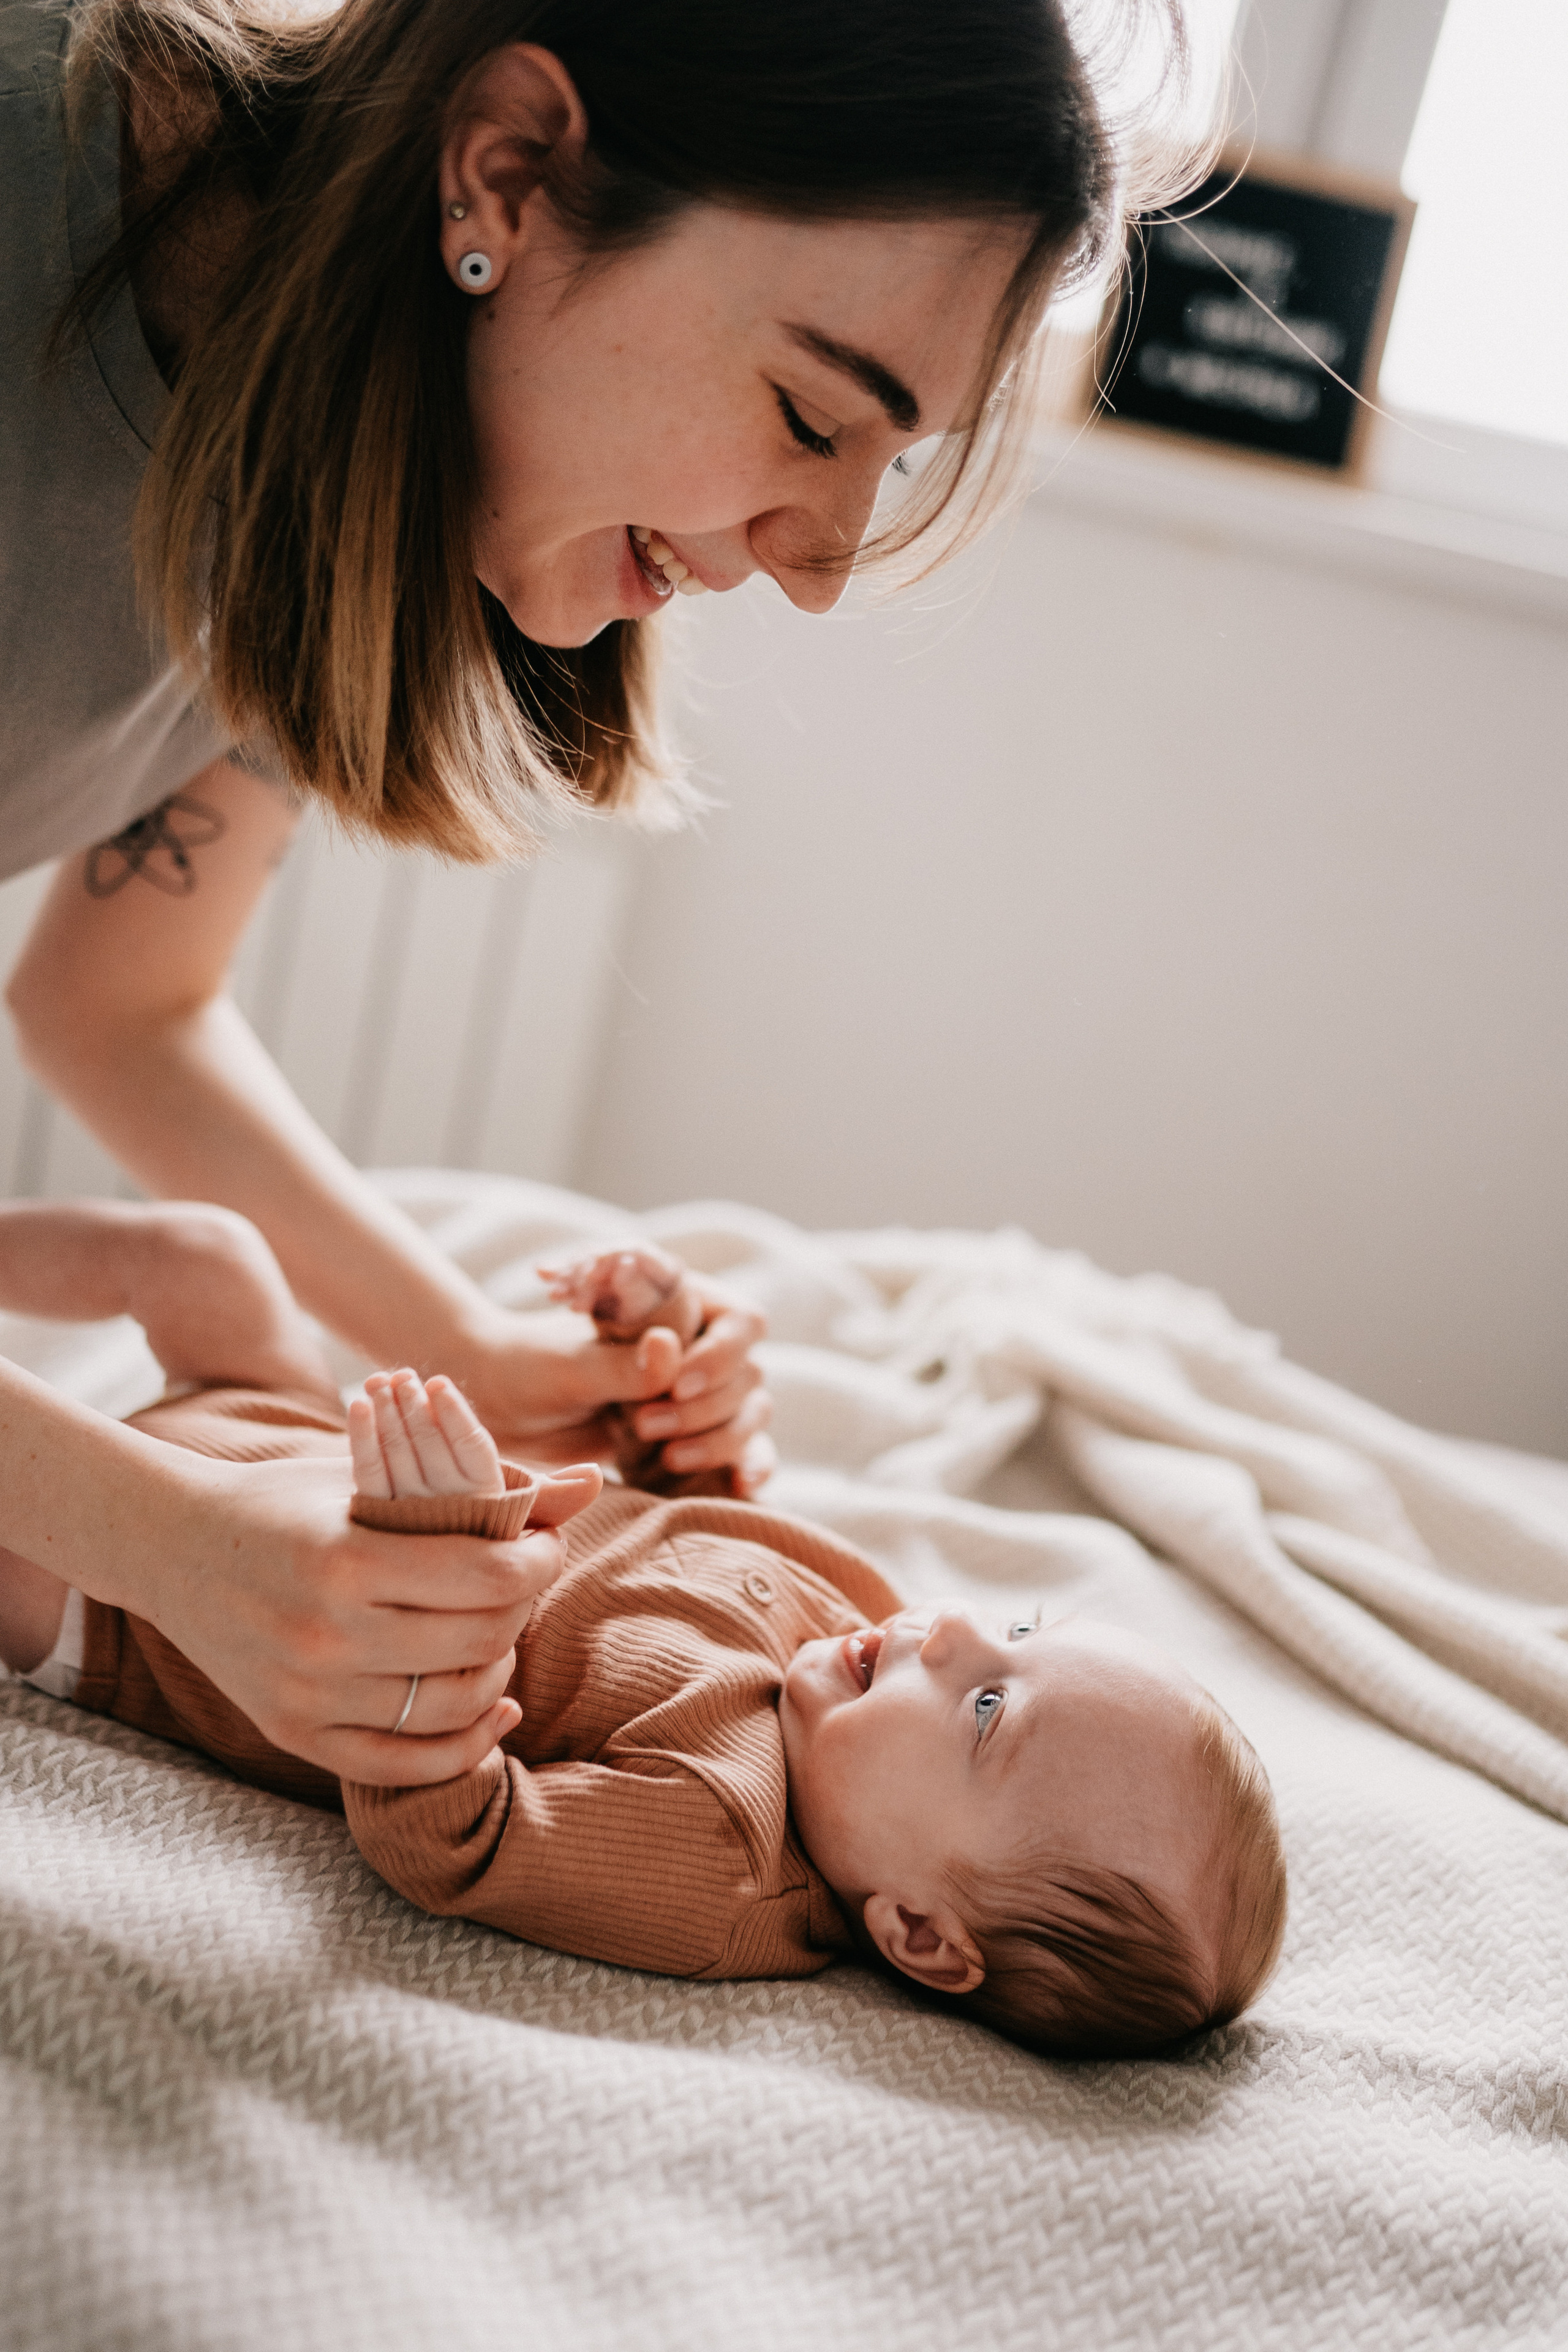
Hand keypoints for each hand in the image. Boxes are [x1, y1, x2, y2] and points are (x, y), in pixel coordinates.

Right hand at [140, 1447, 599, 1783]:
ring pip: (450, 1708)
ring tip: (501, 1639)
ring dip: (499, 1674)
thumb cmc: (284, 1496)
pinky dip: (461, 1747)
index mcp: (348, 1558)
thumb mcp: (372, 1470)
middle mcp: (326, 1633)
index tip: (545, 1546)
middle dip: (525, 1610)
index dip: (540, 1560)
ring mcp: (307, 1691)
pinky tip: (491, 1711)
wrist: (169, 1542)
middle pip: (481, 1642)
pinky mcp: (292, 1731)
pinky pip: (401, 1765)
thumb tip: (594, 1481)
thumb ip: (486, 1482)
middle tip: (525, 1587)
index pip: (488, 1574)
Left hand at [349, 1367, 506, 1497]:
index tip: (437, 1382)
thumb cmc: (461, 1487)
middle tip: (402, 1377)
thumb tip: (431, 1385)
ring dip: (387, 1409)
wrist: (436, 1540)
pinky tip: (359, 1404)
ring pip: (397, 1449)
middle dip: (412, 1403)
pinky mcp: (379, 1510)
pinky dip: (362, 1436)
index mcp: (484, 1485)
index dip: (453, 1410)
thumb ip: (456, 1429)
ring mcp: (413, 1507)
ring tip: (379, 1382)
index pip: (470, 1442)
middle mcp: (450, 1499)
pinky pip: (369, 1470)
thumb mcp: (474, 1464)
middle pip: (429, 1442)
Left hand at [454, 1271, 775, 1495]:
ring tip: (669, 1459)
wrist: (505, 1408)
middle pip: (748, 1375)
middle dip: (708, 1408)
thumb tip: (668, 1347)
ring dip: (720, 1440)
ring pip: (749, 1415)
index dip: (722, 1355)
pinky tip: (741, 1485)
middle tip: (645, 1425)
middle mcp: (699, 1346)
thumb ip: (621, 1363)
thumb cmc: (532, 1368)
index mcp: (680, 1306)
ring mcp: (700, 1393)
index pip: (741, 1322)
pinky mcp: (694, 1437)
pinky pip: (743, 1450)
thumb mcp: (570, 1367)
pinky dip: (748, 1466)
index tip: (677, 1386)